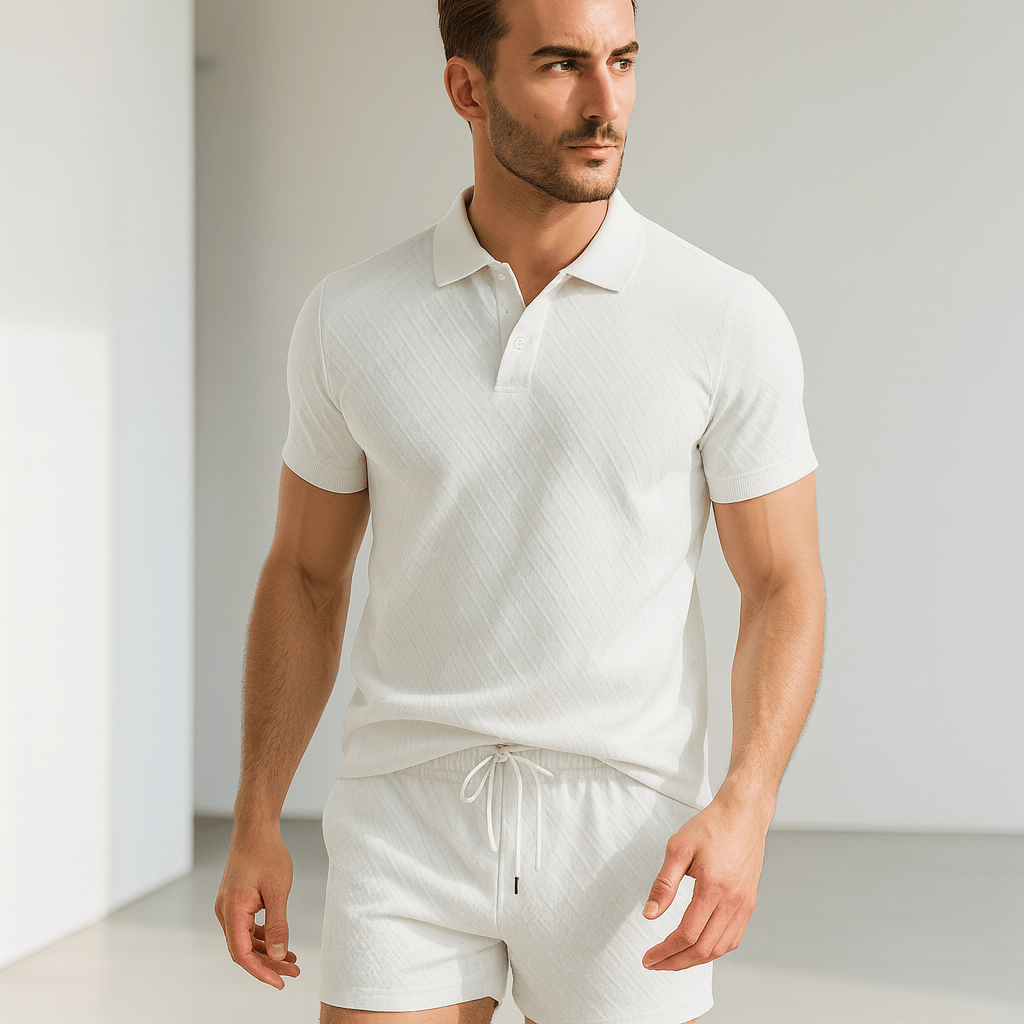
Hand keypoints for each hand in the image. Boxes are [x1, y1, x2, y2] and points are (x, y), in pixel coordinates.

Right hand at [214, 822, 299, 988]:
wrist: (256, 829)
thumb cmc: (267, 854)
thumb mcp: (278, 890)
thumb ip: (278, 924)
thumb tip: (280, 955)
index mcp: (232, 910)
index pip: (242, 954)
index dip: (261, 971)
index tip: (280, 982)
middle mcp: (225, 912)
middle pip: (244, 950)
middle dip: (269, 964)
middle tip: (294, 972)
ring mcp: (229, 907)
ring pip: (246, 940)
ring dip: (267, 951)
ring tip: (292, 960)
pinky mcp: (236, 902)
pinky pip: (247, 928)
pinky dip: (263, 937)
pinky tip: (281, 942)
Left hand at [640, 791, 769, 970]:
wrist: (743, 814)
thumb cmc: (710, 826)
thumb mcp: (678, 848)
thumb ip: (663, 884)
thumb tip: (649, 915)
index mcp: (713, 888)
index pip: (687, 934)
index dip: (665, 951)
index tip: (648, 958)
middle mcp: (733, 902)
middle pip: (704, 949)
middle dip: (676, 962)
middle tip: (655, 964)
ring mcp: (744, 905)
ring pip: (720, 948)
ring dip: (695, 960)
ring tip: (673, 960)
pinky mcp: (749, 903)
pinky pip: (733, 938)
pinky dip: (714, 950)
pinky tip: (699, 947)